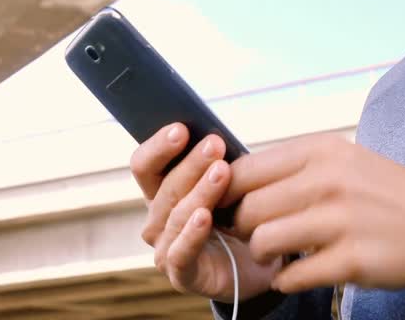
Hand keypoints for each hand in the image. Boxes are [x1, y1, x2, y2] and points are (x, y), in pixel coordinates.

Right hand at [131, 123, 282, 301]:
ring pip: (175, 216)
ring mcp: (165, 249)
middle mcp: (156, 221)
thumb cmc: (239, 217)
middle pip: (164, 187)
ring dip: (199, 191)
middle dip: (190, 164)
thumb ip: (215, 164)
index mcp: (160, 193)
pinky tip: (205, 216)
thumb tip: (215, 136)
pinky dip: (192, 233)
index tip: (181, 128)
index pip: (144, 165)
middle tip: (215, 144)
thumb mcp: (227, 185)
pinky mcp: (181, 275)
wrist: (260, 265)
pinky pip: (181, 253)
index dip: (158, 146)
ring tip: (222, 172)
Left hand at [221, 133, 404, 293]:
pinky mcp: (350, 260)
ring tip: (279, 255)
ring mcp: (339, 222)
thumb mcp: (341, 160)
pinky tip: (298, 273)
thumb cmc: (386, 192)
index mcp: (319, 151)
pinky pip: (293, 276)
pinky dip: (287, 280)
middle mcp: (326, 181)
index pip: (245, 170)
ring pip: (263, 242)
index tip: (228, 206)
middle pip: (248, 209)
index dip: (227, 193)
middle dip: (243, 228)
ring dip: (264, 255)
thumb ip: (293, 167)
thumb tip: (238, 180)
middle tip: (256, 235)